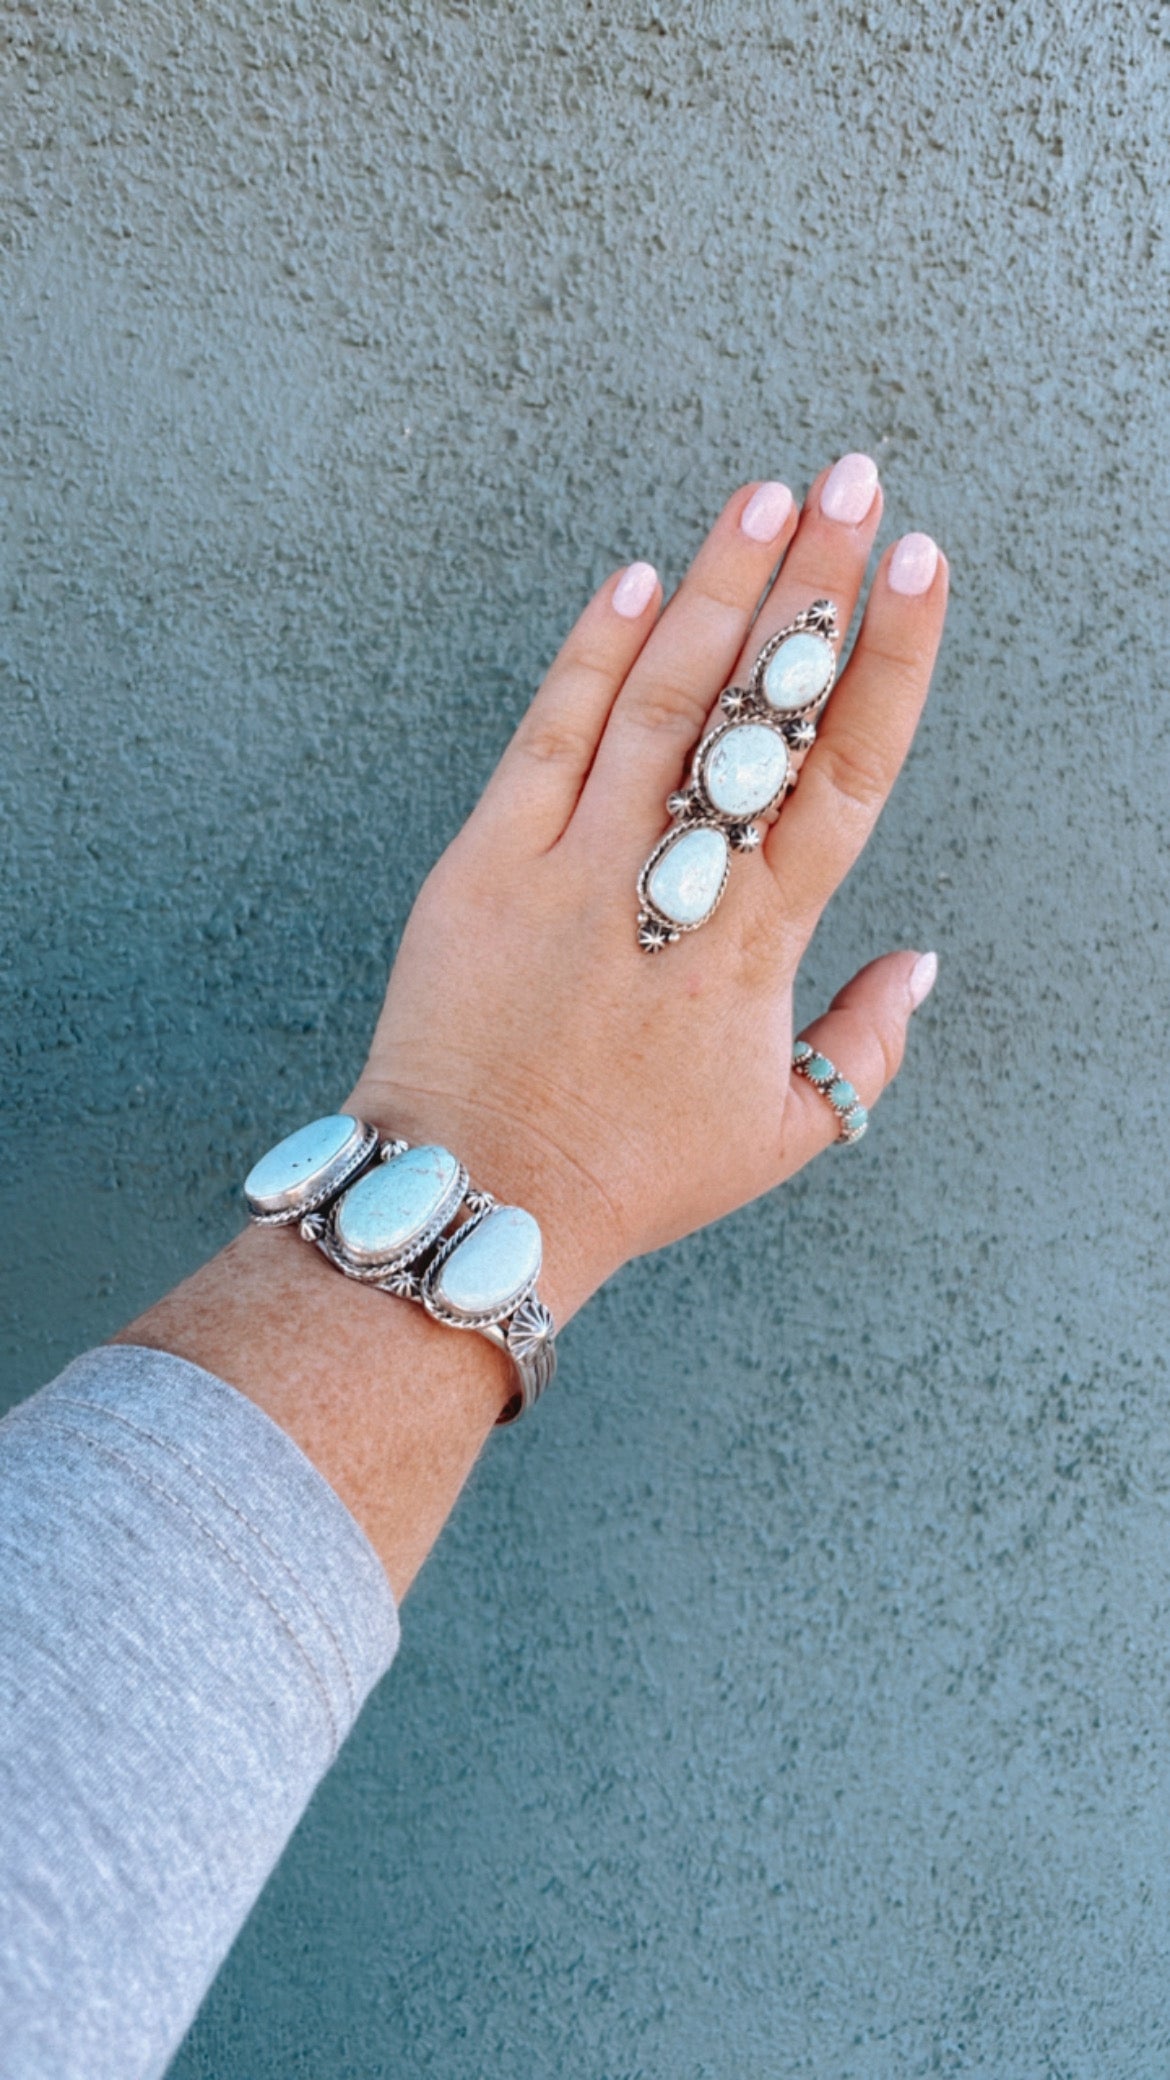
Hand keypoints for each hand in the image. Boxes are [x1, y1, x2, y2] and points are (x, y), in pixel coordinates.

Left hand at [349, 458, 946, 1326]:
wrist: (476, 1201)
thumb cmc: (629, 1176)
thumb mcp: (778, 1137)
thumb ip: (865, 1047)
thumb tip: (921, 963)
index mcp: (759, 946)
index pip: (847, 774)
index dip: (889, 662)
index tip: (923, 567)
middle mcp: (677, 888)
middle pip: (762, 710)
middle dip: (816, 586)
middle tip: (857, 483)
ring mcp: (575, 868)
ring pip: (661, 700)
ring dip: (717, 590)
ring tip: (767, 496)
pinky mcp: (484, 864)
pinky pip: (547, 739)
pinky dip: (590, 657)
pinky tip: (635, 580)